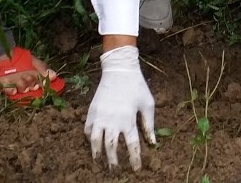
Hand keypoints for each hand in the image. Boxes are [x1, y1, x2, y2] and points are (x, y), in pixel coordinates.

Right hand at [84, 46, 155, 169]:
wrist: (119, 69)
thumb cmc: (136, 86)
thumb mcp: (148, 104)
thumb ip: (149, 124)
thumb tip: (152, 143)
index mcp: (128, 120)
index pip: (132, 146)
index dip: (134, 159)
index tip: (136, 169)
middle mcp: (113, 121)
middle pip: (111, 147)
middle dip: (113, 161)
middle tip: (114, 171)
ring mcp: (100, 116)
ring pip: (95, 141)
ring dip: (97, 153)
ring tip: (99, 162)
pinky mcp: (92, 110)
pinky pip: (88, 128)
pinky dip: (89, 138)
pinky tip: (93, 143)